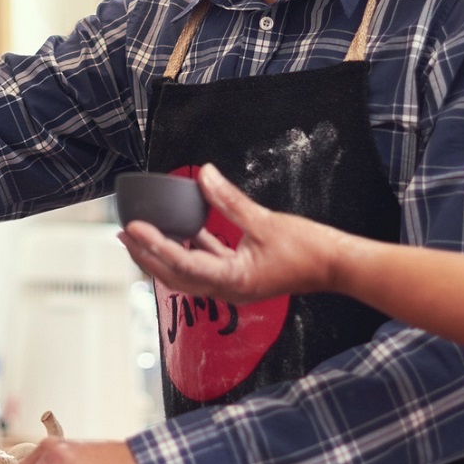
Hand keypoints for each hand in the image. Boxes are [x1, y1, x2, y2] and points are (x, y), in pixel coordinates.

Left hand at [118, 164, 353, 304]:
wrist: (338, 267)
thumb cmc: (309, 250)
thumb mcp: (265, 221)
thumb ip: (230, 200)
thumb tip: (205, 174)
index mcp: (232, 280)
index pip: (181, 263)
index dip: (154, 245)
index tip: (133, 228)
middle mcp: (229, 289)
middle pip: (176, 275)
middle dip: (147, 256)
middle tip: (124, 234)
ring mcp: (235, 286)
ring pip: (188, 273)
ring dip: (165, 254)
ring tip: (143, 236)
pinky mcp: (243, 277)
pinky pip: (208, 265)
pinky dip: (192, 250)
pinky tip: (183, 232)